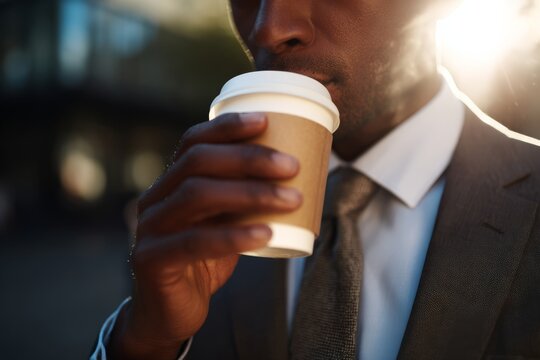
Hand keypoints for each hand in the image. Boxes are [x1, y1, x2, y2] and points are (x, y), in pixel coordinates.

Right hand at [108, 113, 300, 358]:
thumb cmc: (204, 261)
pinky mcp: (152, 260)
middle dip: (248, 158)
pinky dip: (235, 235)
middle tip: (291, 166)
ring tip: (292, 198)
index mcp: (171, 183)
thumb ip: (240, 199)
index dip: (226, 127)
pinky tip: (267, 234)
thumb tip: (291, 173)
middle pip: (197, 162)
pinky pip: (195, 242)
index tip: (266, 121)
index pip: (192, 142)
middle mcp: (155, 198)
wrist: (170, 313)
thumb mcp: (222, 222)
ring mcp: (150, 228)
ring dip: (250, 193)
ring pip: (197, 196)